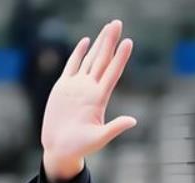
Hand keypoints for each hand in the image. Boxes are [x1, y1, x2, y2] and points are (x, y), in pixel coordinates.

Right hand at [41, 19, 136, 181]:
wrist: (60, 148)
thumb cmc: (80, 147)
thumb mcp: (99, 138)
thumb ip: (115, 128)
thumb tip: (133, 121)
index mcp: (99, 98)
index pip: (113, 72)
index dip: (120, 57)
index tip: (129, 42)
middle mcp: (90, 89)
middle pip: (103, 60)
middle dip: (110, 41)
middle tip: (117, 22)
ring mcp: (77, 87)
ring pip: (90, 59)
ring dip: (99, 43)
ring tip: (107, 27)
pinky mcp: (63, 87)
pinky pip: (72, 65)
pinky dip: (79, 53)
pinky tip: (86, 41)